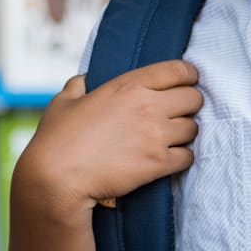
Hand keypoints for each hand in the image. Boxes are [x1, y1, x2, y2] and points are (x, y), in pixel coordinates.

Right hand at [15, 60, 202, 214]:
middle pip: (194, 98)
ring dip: (185, 133)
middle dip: (189, 105)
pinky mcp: (158, 163)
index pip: (179, 70)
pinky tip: (170, 159)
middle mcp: (148, 106)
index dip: (188, 76)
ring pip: (193, 128)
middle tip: (178, 113)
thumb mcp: (64, 101)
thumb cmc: (56, 139)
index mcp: (129, 85)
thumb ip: (80, 85)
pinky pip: (188, 156)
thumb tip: (86, 79)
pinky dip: (182, 158)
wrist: (56, 179)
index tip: (188, 82)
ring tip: (171, 137)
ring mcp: (156, 135)